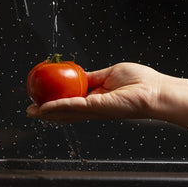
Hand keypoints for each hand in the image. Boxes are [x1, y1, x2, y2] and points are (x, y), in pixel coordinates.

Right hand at [26, 63, 163, 122]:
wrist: (156, 91)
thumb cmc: (142, 82)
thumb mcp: (110, 74)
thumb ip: (93, 77)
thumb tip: (78, 74)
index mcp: (97, 99)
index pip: (71, 102)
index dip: (56, 102)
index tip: (43, 98)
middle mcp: (94, 108)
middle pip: (65, 112)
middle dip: (47, 112)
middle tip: (31, 110)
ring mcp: (95, 109)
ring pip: (65, 112)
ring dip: (47, 113)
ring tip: (32, 112)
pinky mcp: (97, 107)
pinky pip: (73, 106)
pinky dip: (57, 107)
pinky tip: (45, 107)